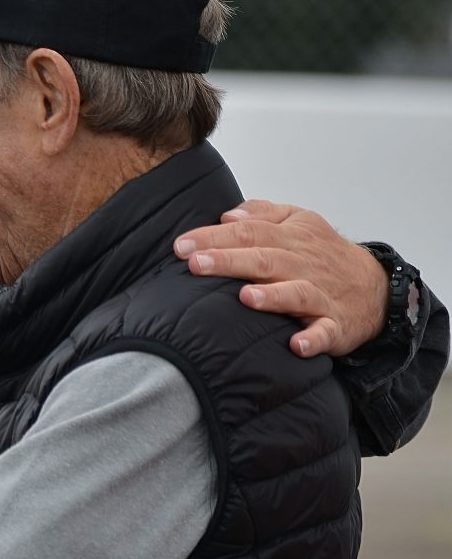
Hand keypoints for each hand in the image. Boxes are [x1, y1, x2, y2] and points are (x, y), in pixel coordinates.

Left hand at [174, 199, 386, 357]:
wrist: (376, 286)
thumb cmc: (323, 253)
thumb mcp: (298, 220)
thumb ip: (262, 213)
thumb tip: (228, 215)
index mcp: (291, 237)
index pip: (248, 232)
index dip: (214, 237)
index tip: (182, 246)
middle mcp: (304, 264)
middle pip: (264, 259)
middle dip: (229, 260)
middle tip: (196, 264)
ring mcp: (321, 295)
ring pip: (296, 293)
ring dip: (272, 296)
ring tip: (245, 297)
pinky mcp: (336, 325)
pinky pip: (326, 332)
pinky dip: (313, 339)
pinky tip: (296, 345)